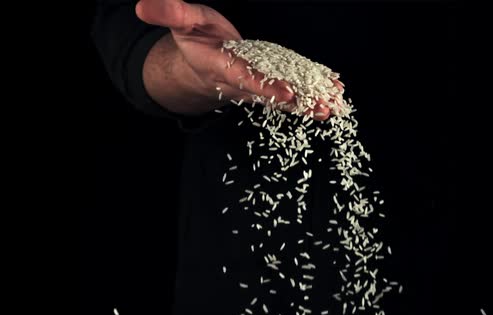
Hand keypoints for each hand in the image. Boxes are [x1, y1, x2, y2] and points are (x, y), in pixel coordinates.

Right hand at [136, 0, 340, 119]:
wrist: (200, 61)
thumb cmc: (195, 40)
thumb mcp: (183, 21)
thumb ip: (171, 13)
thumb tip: (144, 4)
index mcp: (222, 68)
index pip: (244, 79)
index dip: (264, 88)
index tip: (285, 94)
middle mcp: (242, 81)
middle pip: (271, 95)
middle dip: (297, 102)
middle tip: (321, 109)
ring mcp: (257, 83)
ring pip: (284, 96)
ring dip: (308, 102)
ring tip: (331, 108)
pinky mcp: (268, 79)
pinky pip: (291, 88)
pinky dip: (310, 92)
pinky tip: (330, 94)